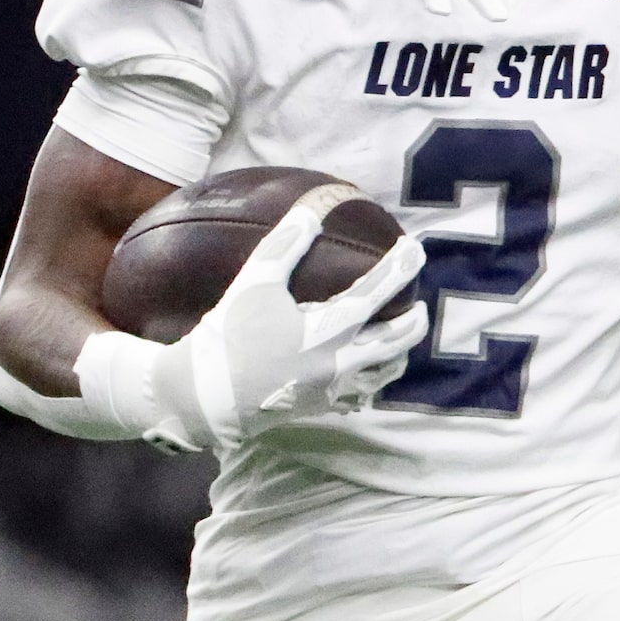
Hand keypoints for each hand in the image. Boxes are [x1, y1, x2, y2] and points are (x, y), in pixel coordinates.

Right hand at [80, 191, 428, 453]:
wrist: (201, 399)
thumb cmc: (227, 336)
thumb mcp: (254, 283)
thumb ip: (285, 245)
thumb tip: (311, 212)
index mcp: (327, 332)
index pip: (376, 294)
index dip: (400, 267)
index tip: (416, 247)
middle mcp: (339, 365)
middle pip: (397, 341)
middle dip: (414, 318)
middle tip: (418, 300)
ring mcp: (332, 391)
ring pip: (384, 372)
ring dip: (397, 350)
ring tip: (396, 330)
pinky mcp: (319, 408)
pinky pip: (360, 394)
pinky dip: (371, 377)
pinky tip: (364, 366)